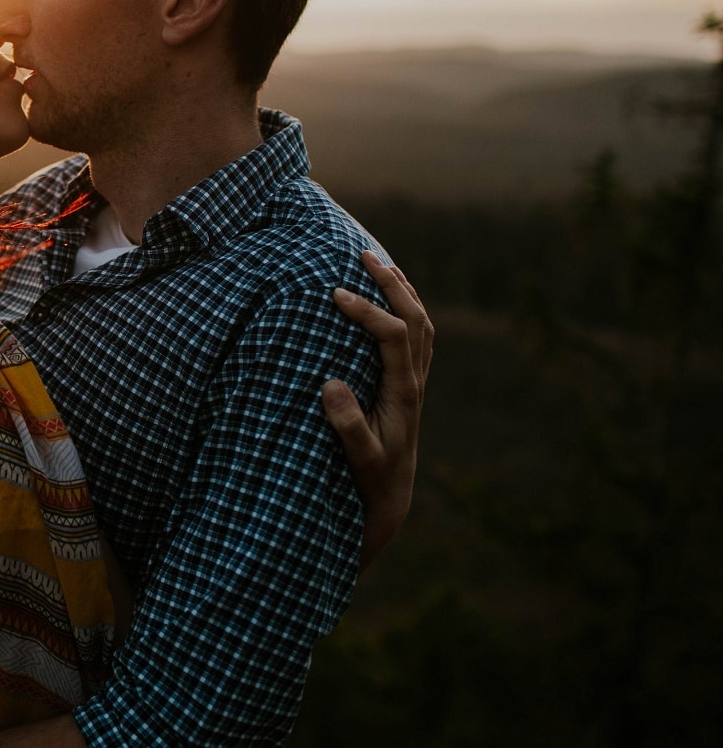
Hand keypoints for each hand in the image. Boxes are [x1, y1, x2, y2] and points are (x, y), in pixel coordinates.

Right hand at [322, 251, 432, 569]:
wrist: (391, 497)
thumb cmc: (371, 479)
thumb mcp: (359, 458)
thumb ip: (348, 424)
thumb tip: (332, 383)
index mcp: (402, 393)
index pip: (393, 337)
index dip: (367, 311)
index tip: (334, 293)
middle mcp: (414, 382)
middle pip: (415, 319)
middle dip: (391, 284)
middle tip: (363, 255)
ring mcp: (415, 381)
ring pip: (421, 323)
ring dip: (403, 289)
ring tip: (379, 262)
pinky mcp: (409, 384)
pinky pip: (417, 336)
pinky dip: (405, 307)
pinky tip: (390, 296)